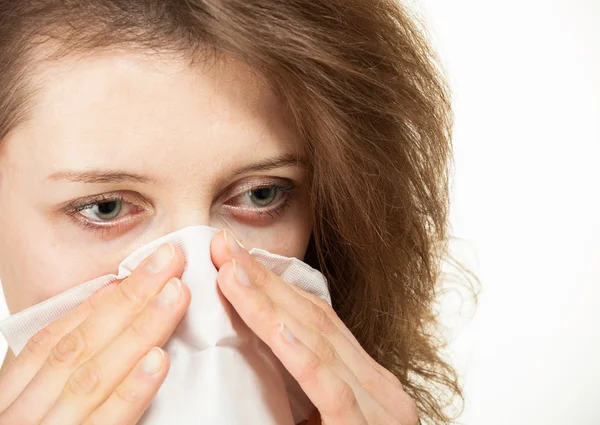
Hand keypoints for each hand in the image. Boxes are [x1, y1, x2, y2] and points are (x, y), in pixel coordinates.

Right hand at [0, 243, 189, 424]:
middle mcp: (26, 413)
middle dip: (129, 298)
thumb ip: (64, 379)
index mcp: (15, 398)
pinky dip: (132, 390)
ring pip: (94, 375)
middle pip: (79, 345)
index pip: (54, 338)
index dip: (96, 302)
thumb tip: (105, 322)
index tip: (134, 271)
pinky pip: (107, 424)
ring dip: (140, 329)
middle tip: (169, 261)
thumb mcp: (34, 413)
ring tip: (176, 294)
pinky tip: (158, 360)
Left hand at [211, 231, 419, 424]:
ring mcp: (380, 409)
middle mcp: (376, 386)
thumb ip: (297, 388)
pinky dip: (303, 357)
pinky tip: (276, 330)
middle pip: (313, 320)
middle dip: (264, 282)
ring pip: (319, 344)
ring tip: (232, 272)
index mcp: (361, 380)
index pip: (314, 320)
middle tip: (224, 247)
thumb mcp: (319, 418)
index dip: (273, 286)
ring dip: (270, 306)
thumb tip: (255, 356)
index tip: (234, 259)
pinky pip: (332, 390)